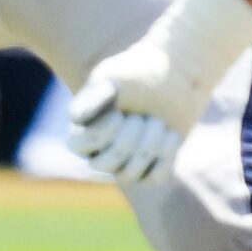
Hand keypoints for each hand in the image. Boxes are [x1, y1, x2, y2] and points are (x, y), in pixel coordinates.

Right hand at [65, 42, 199, 185]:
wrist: (175, 74)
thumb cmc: (138, 72)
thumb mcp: (115, 78)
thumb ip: (96, 95)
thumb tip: (76, 117)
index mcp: (82, 127)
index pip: (79, 145)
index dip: (100, 134)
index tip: (118, 113)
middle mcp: (99, 150)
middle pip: (104, 165)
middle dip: (127, 141)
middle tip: (142, 117)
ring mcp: (126, 163)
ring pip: (129, 174)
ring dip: (149, 146)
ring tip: (158, 121)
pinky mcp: (152, 169)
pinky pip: (155, 178)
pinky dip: (165, 155)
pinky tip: (171, 134)